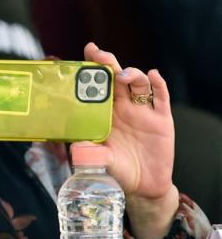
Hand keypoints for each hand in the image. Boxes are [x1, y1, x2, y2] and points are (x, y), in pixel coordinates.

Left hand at [77, 43, 176, 238]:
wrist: (143, 186)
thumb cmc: (115, 169)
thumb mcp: (97, 161)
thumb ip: (89, 153)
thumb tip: (78, 148)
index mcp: (104, 112)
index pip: (96, 85)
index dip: (92, 68)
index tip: (86, 52)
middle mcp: (123, 107)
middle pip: (116, 77)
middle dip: (107, 63)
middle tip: (99, 53)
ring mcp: (143, 112)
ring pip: (138, 83)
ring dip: (131, 74)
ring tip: (122, 76)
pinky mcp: (161, 120)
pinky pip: (161, 98)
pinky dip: (158, 85)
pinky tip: (153, 75)